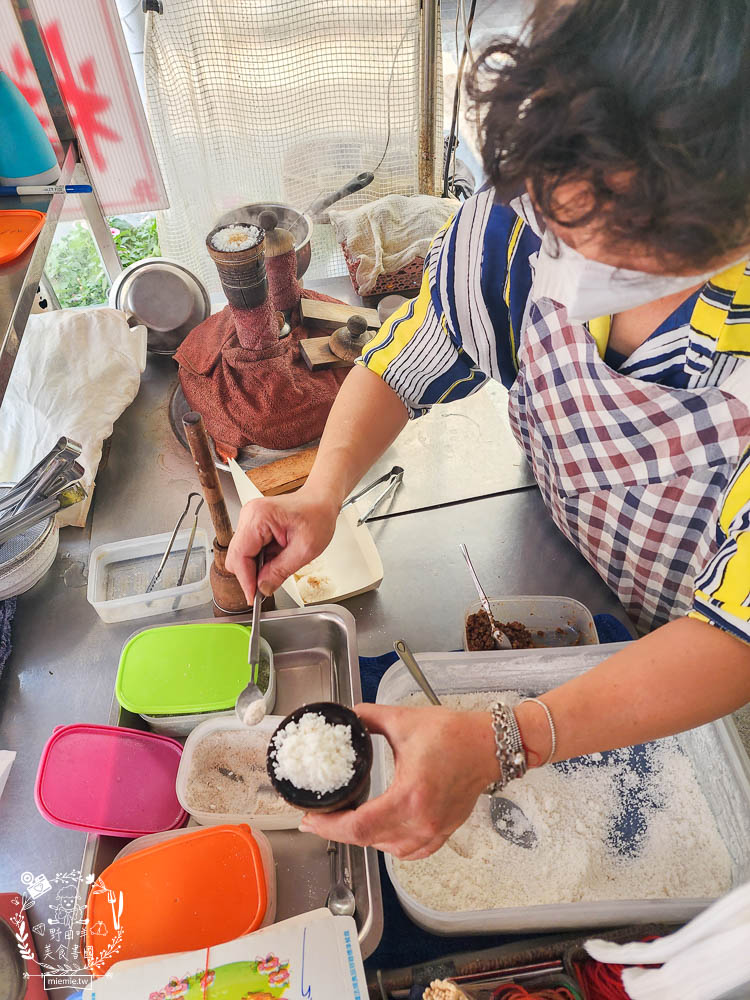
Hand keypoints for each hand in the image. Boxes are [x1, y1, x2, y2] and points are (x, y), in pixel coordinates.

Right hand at [226, 487, 338, 601]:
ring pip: (241, 556)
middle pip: (236, 557)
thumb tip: (263, 589)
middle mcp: (249, 515)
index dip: (246, 580)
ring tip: (282, 561)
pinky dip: (261, 559)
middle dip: (252, 574)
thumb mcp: (305, 549)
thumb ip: (280, 571)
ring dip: (258, 566)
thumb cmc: (318, 516)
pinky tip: (278, 555)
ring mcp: (249, 519)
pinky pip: (249, 550)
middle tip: (272, 581)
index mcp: (259, 516)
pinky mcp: (253, 525)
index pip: (239, 556)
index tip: (253, 598)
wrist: (321, 501)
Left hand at [298, 703, 499, 859]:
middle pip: (369, 840)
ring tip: (347, 821)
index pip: (359, 825)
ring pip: (389, 849)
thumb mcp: (404, 721)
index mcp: (409, 796)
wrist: (488, 746)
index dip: (329, 826)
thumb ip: (370, 717)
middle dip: (338, 832)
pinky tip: (381, 832)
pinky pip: (411, 851)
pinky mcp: (444, 831)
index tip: (310, 819)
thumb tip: (349, 714)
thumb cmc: (453, 734)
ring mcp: (434, 830)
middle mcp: (422, 820)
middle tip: (320, 818)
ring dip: (366, 839)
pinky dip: (392, 845)